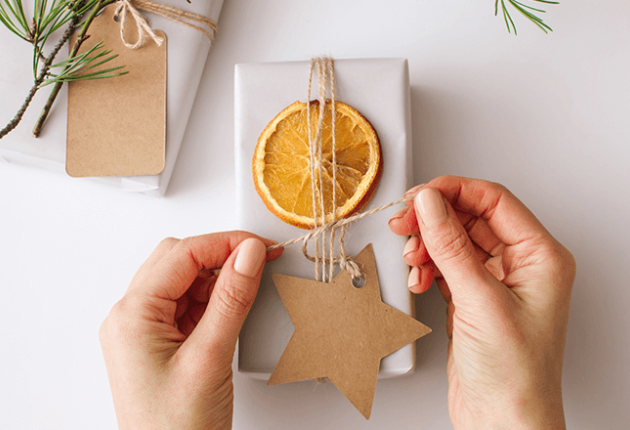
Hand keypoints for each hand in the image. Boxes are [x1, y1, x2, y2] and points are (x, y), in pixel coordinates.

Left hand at [99, 231, 282, 429]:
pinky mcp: (159, 343)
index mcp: (132, 315)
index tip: (260, 247)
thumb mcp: (209, 357)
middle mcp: (131, 317)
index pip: (182, 255)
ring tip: (249, 289)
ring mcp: (143, 331)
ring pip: (183, 281)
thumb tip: (248, 253)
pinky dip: (212, 300)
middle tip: (257, 262)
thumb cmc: (176, 429)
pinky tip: (233, 307)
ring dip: (217, 278)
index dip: (224, 243)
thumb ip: (232, 299)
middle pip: (177, 261)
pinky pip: (186, 305)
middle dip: (219, 256)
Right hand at [389, 176, 574, 429]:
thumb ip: (451, 247)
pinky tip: (420, 279)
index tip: (420, 194)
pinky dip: (427, 268)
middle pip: (470, 219)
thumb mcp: (480, 301)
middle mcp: (521, 265)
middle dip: (434, 220)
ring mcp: (495, 282)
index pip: (494, 201)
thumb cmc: (514, 375)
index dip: (454, 191)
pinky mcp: (473, 299)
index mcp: (540, 257)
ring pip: (454, 242)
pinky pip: (445, 266)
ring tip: (413, 259)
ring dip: (427, 245)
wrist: (501, 422)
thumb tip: (430, 203)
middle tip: (404, 222)